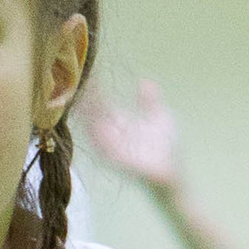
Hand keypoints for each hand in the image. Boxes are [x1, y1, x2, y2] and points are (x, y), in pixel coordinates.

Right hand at [85, 77, 183, 198]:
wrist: (174, 175)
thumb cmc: (167, 148)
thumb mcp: (160, 117)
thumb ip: (150, 101)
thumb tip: (145, 81)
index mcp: (120, 123)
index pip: (101, 104)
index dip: (93, 90)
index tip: (87, 73)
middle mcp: (113, 135)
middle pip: (93, 116)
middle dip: (84, 101)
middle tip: (74, 84)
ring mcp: (114, 149)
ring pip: (94, 131)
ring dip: (86, 118)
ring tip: (79, 101)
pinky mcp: (120, 163)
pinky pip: (106, 150)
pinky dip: (99, 139)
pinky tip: (95, 126)